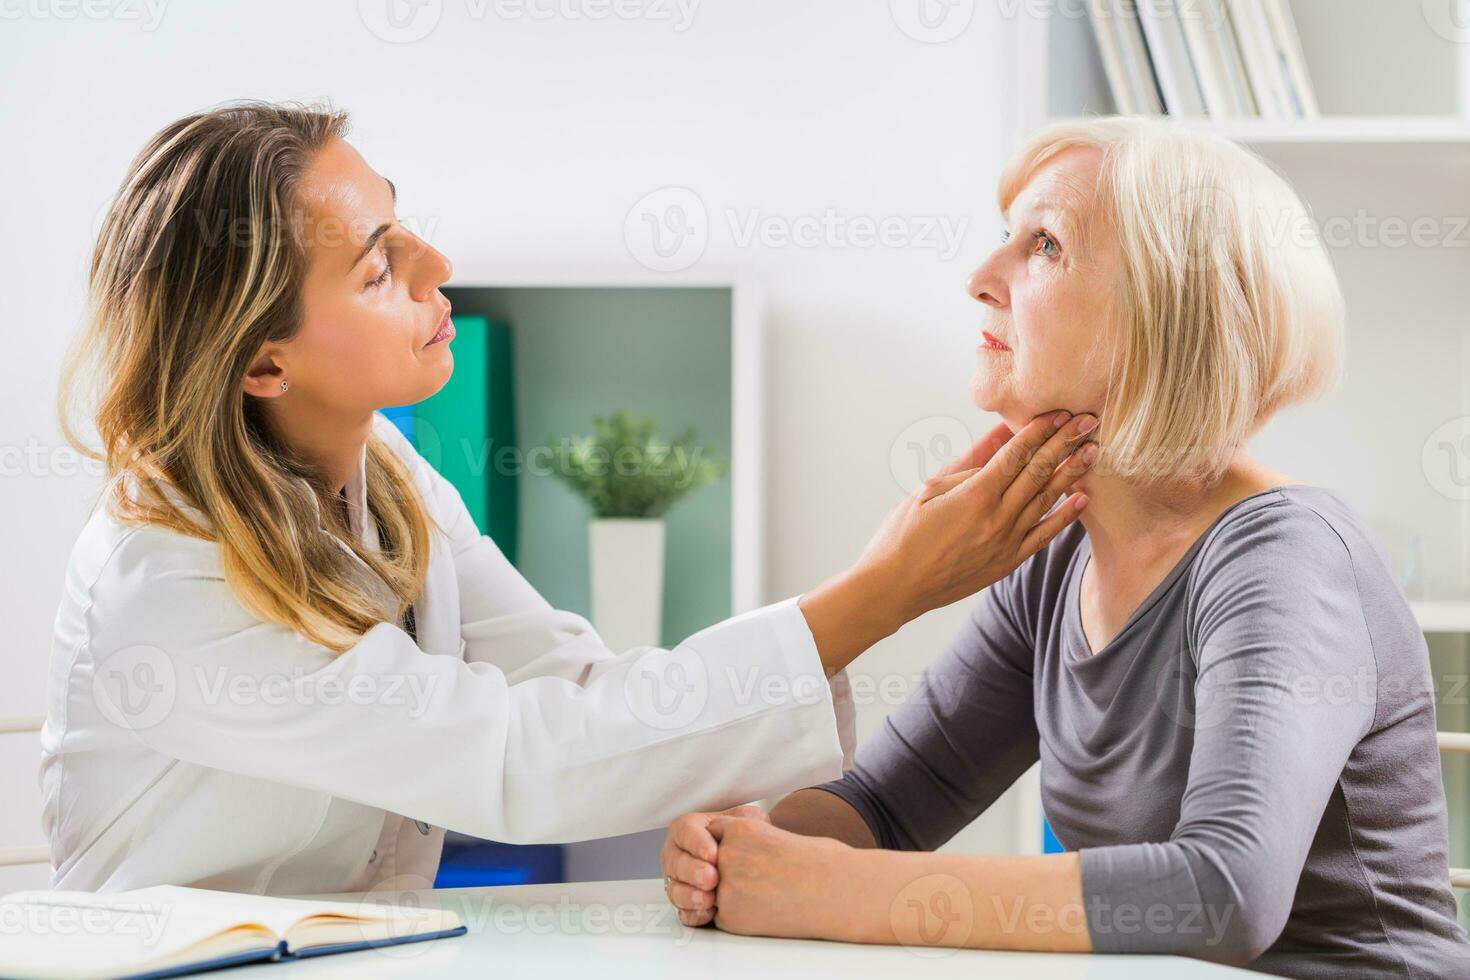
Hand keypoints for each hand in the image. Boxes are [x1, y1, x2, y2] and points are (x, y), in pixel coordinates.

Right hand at [661, 804, 768, 926]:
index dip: (696, 843)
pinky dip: (694, 914)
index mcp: (688, 829)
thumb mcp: (745, 820)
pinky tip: (708, 913)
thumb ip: (745, 818)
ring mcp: (678, 881)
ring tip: (710, 899)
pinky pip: (683, 912)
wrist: (746, 862)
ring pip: (675, 890)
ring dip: (691, 896)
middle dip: (693, 872)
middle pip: (676, 863)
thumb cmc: (742, 838)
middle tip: (711, 878)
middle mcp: (677, 854)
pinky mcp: (685, 904)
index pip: (685, 831)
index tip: (713, 854)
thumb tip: (750, 820)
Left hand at [708, 815, 853, 939]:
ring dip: (732, 893)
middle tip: (761, 877)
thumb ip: (748, 840)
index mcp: (741, 828)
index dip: (730, 847)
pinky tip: (765, 910)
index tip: (748, 855)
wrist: (837, 892)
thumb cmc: (820, 862)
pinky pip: (721, 915)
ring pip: (714, 890)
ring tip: (767, 894)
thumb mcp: (777, 835)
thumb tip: (732, 850)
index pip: (714, 834)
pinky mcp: (730, 917)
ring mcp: (726, 887)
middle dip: (730, 871)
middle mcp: (727, 855)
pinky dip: (738, 916)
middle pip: (711, 863)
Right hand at [859, 411, 1096, 616]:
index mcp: (974, 496)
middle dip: (1064, 443)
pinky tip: (1082, 498)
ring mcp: (1006, 543)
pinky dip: (1064, 516)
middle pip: (1038, 472)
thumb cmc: (902, 534)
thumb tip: (997, 435)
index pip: (1016, 454)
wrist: (895, 587)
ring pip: (1046, 500)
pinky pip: (1043, 536)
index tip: (1060, 412)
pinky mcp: (1007, 562)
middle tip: (1087, 421)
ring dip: (1072, 473)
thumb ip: (968, 463)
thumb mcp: (929, 489)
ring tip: (1092, 450)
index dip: (1040, 430)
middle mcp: (996, 518)